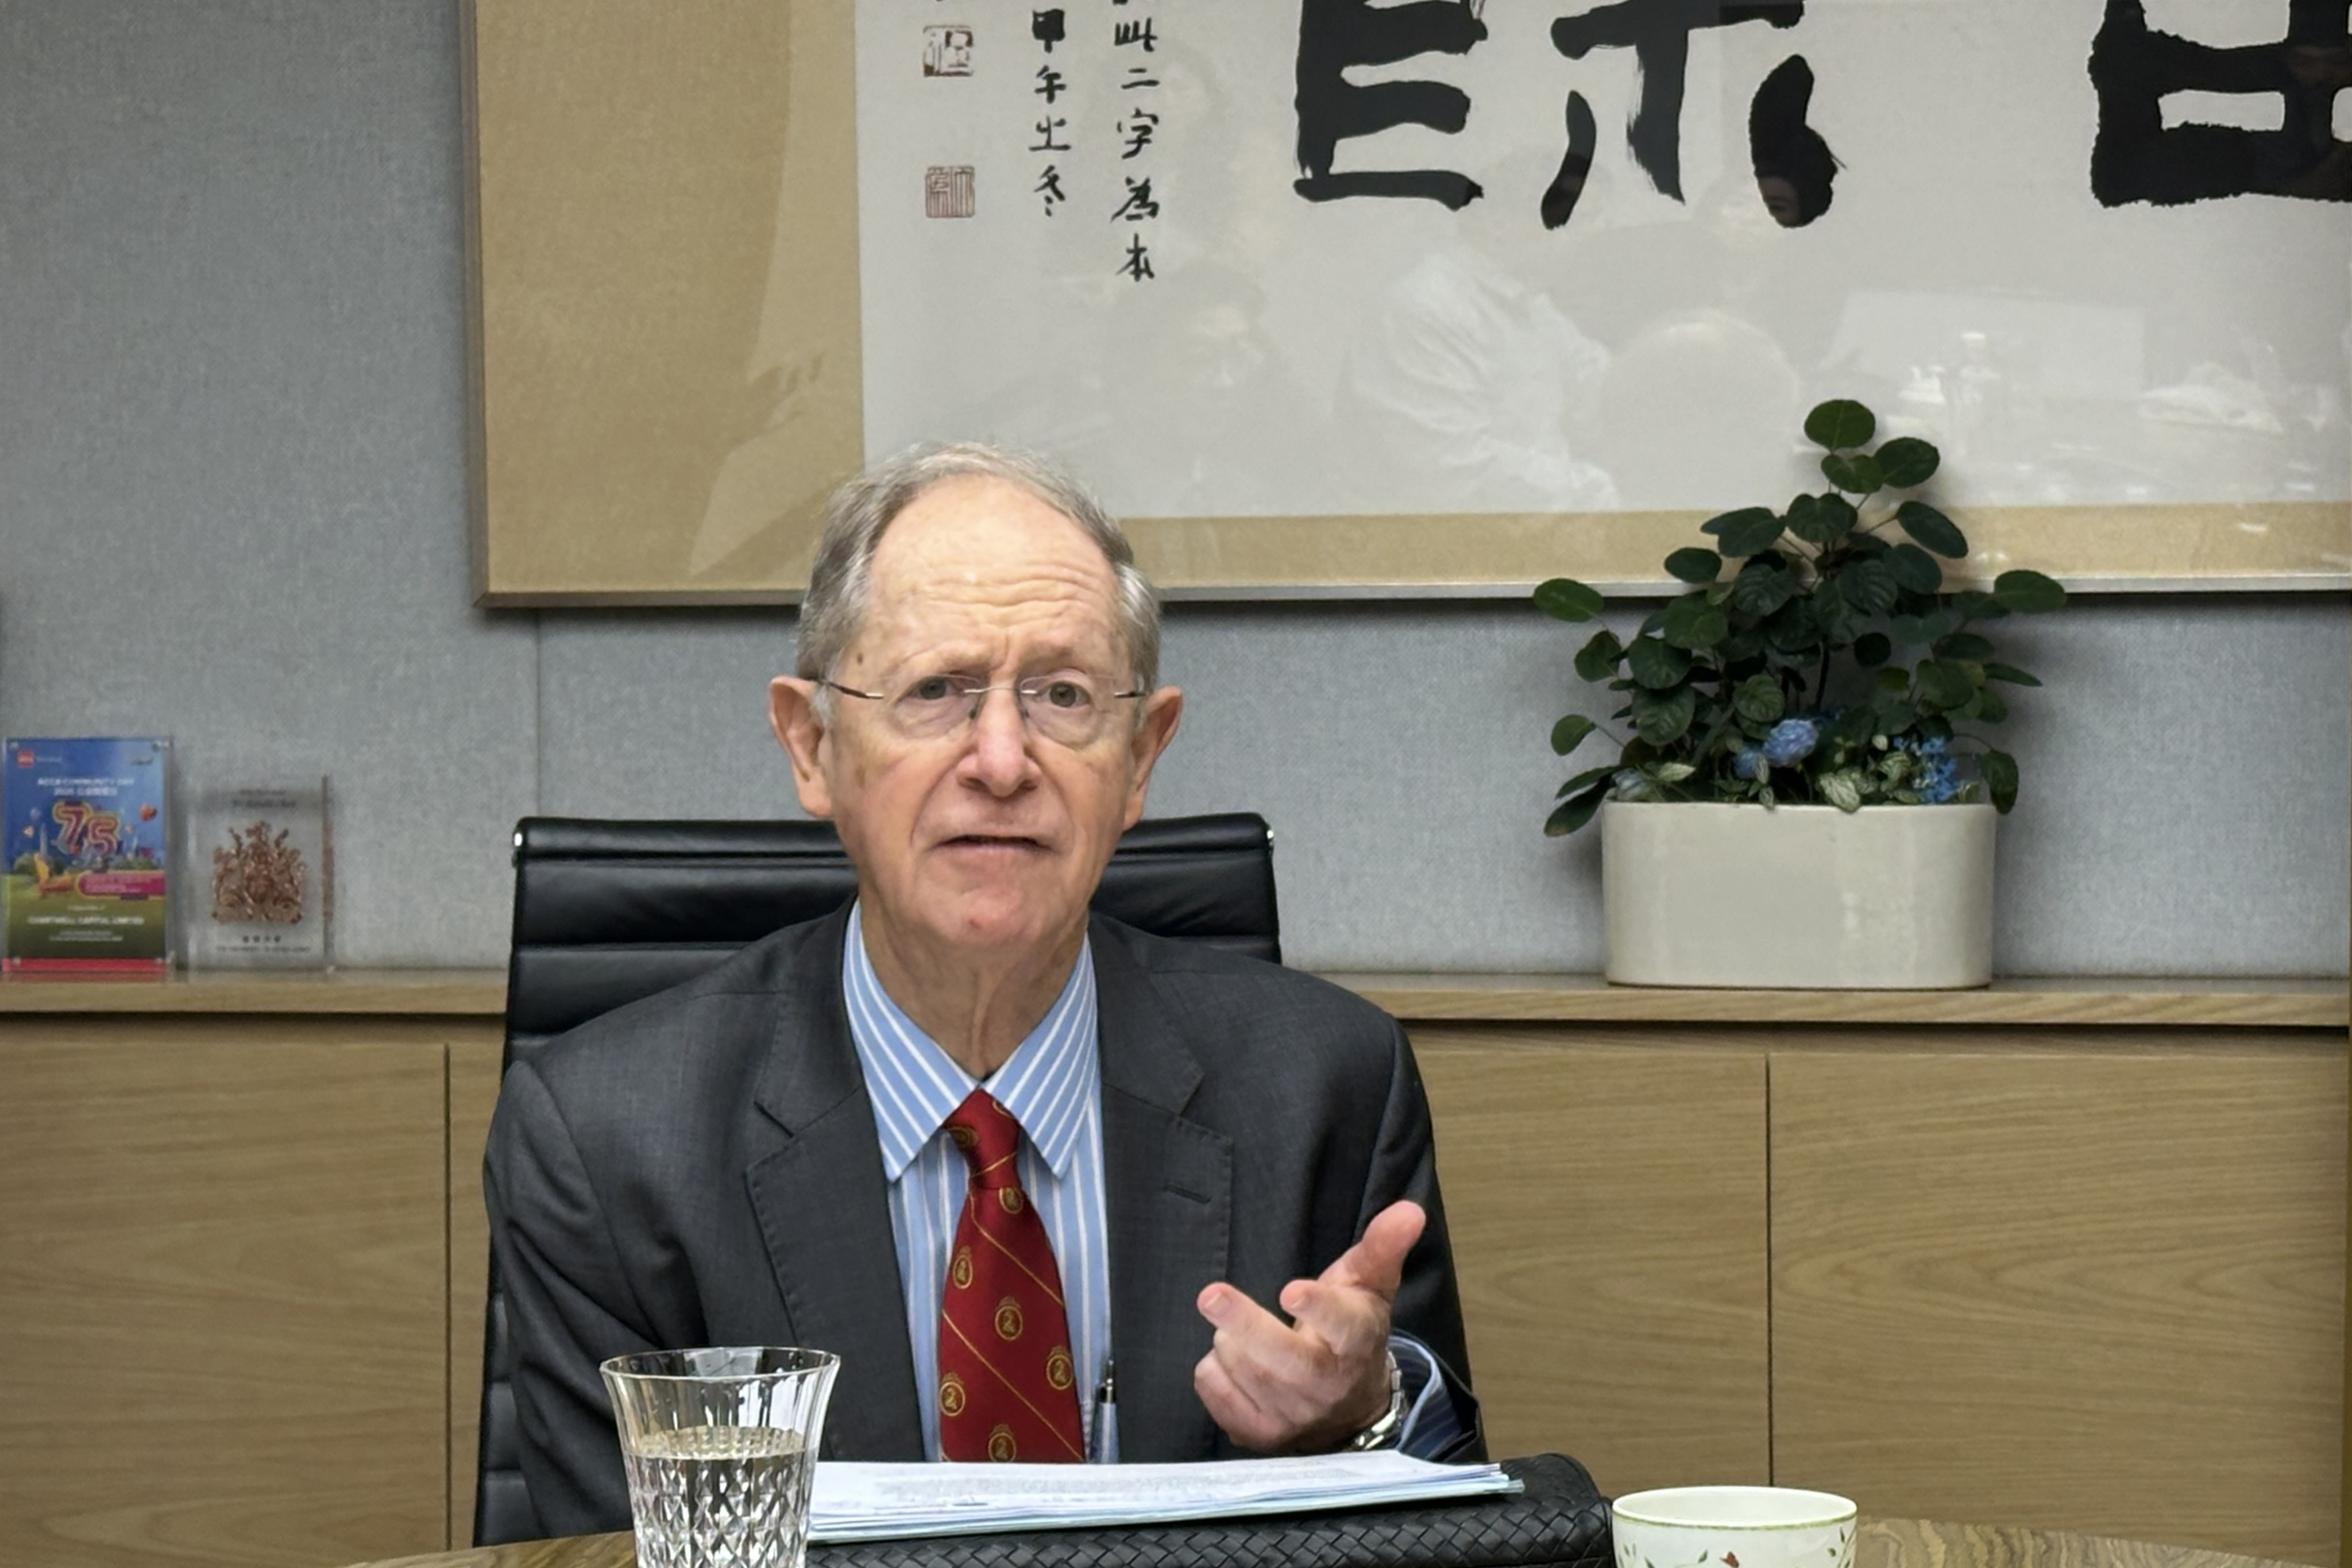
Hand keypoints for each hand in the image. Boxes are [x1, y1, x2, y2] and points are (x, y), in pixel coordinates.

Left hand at [1192, 1199, 1423, 1453]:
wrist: (1348, 1410)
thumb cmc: (1350, 1332)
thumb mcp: (1370, 1286)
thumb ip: (1383, 1246)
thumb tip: (1409, 1210)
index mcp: (1357, 1343)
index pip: (1342, 1326)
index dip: (1318, 1309)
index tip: (1291, 1290)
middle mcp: (1327, 1387)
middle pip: (1285, 1359)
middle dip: (1246, 1326)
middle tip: (1211, 1295)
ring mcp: (1292, 1418)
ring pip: (1244, 1371)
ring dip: (1230, 1341)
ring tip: (1240, 1330)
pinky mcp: (1258, 1436)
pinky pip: (1216, 1392)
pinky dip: (1214, 1371)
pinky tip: (1233, 1362)